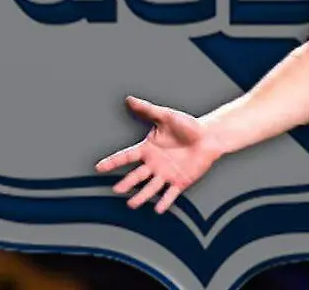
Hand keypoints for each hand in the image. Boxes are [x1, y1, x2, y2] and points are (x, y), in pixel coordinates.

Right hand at [95, 96, 221, 213]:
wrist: (210, 136)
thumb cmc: (188, 125)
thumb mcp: (166, 116)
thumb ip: (147, 109)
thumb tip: (130, 99)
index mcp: (148, 149)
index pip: (126, 156)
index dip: (113, 162)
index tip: (99, 167)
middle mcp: (154, 164)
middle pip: (137, 175)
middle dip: (127, 183)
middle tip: (117, 189)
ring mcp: (166, 174)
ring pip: (150, 188)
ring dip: (141, 196)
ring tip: (132, 204)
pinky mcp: (180, 182)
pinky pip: (170, 194)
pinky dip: (164, 202)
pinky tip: (158, 209)